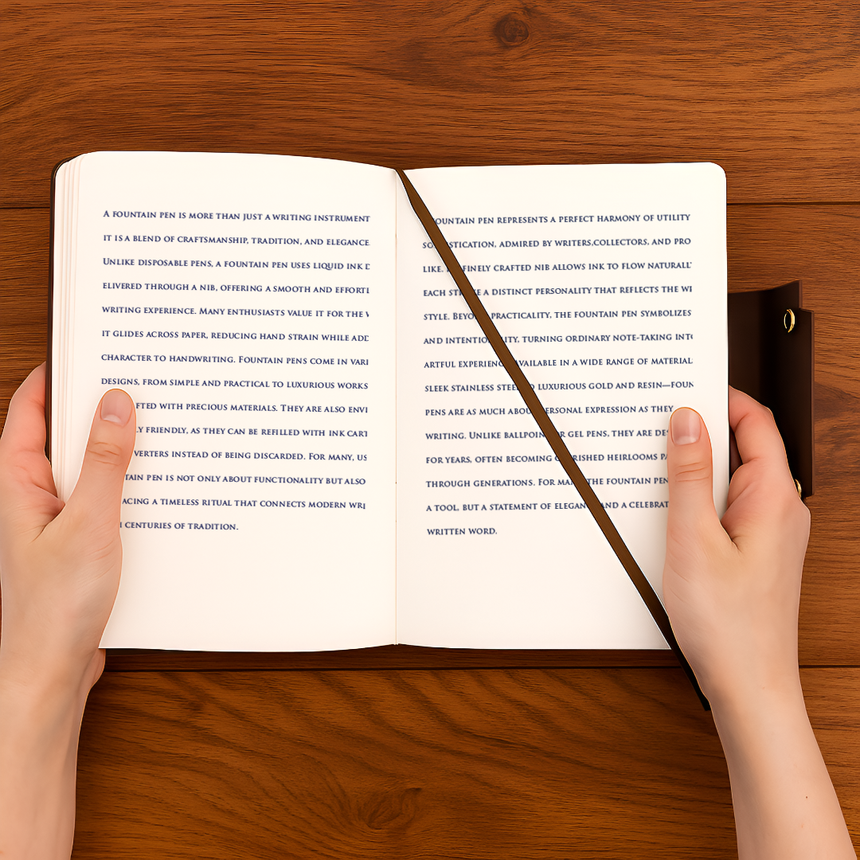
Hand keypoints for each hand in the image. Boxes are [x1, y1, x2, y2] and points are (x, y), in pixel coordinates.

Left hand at [0, 363, 135, 694]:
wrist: (49, 671)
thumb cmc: (52, 608)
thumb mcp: (87, 524)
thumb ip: (103, 462)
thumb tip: (115, 405)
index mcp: (16, 483)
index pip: (29, 410)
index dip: (56, 375)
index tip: (91, 349)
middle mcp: (32, 496)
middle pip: (61, 433)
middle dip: (96, 408)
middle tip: (137, 385)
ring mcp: (55, 519)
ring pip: (86, 466)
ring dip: (116, 449)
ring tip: (154, 432)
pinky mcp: (78, 541)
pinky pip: (103, 497)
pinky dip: (127, 484)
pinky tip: (156, 487)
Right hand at [662, 387, 808, 708]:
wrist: (747, 684)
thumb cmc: (728, 624)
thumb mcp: (692, 539)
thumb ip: (689, 474)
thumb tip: (686, 421)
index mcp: (774, 498)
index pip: (757, 422)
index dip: (722, 397)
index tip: (685, 387)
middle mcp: (779, 510)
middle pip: (745, 446)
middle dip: (704, 430)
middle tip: (660, 425)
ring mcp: (768, 531)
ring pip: (733, 478)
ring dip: (698, 467)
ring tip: (659, 468)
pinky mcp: (754, 550)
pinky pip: (728, 506)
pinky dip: (700, 496)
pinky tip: (671, 509)